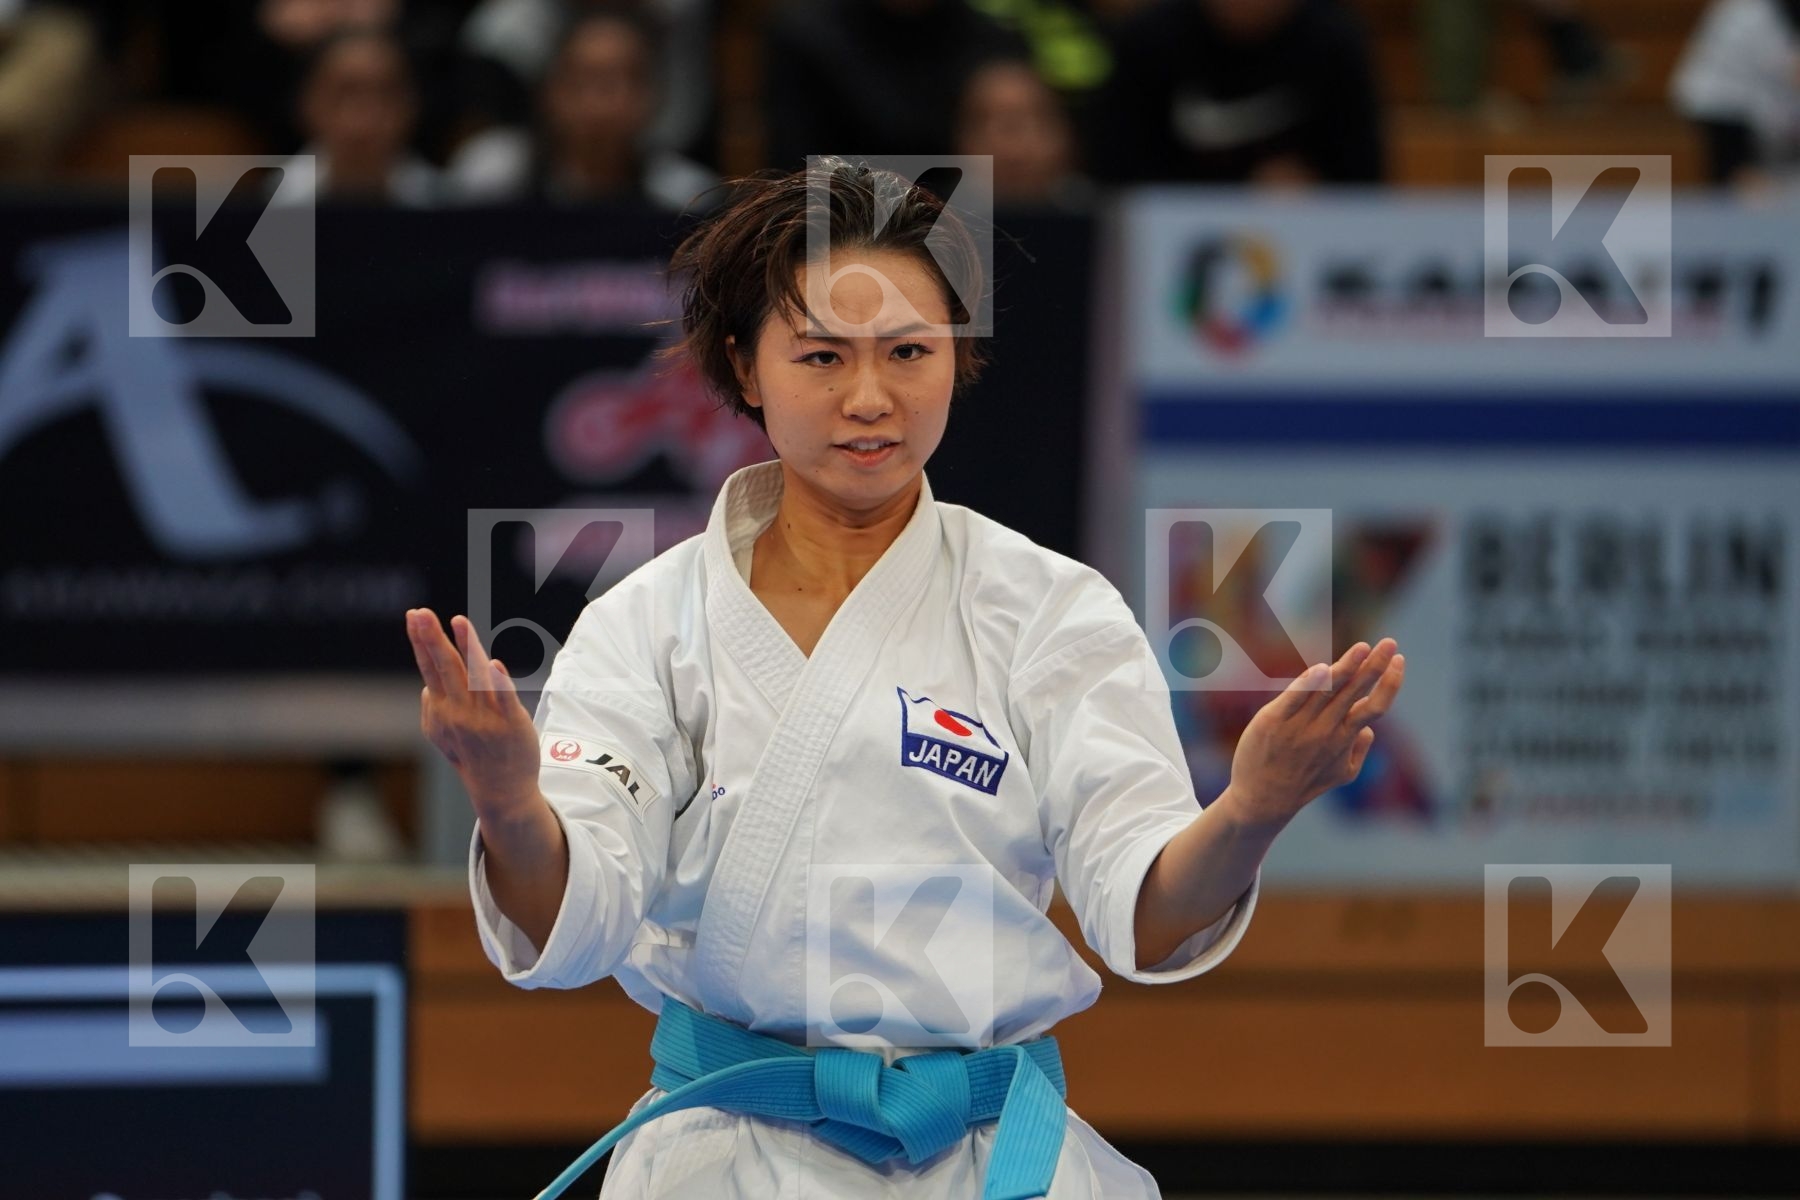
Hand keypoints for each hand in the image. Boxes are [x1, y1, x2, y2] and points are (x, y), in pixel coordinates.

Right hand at [406, 607, 542, 824]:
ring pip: (474, 677)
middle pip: (445, 668)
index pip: (430, 669)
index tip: (413, 615)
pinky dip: (499, 682)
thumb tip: (426, 687)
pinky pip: (504, 700)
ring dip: (467, 649)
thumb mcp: (443, 736)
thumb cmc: (473, 757)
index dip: (422, 642)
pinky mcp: (511, 723)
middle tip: (420, 612)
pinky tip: (493, 663)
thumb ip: (432, 709)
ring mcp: (485, 717)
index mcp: (442, 710)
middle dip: (432, 639)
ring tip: (458, 621)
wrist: (501, 790)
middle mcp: (459, 711)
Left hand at [1225, 637, 1405, 829]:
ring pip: (1328, 690)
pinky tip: (1323, 669)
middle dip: (1375, 666)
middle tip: (1390, 642)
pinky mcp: (1273, 721)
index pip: (1374, 706)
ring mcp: (1300, 725)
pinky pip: (1293, 698)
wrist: (1261, 800)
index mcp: (1344, 739)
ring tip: (1363, 648)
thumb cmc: (1304, 784)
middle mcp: (1326, 730)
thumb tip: (1370, 728)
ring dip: (1347, 668)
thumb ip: (1360, 750)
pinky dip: (1309, 685)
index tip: (1400, 660)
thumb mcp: (1342, 774)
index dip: (1390, 683)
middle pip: (1355, 692)